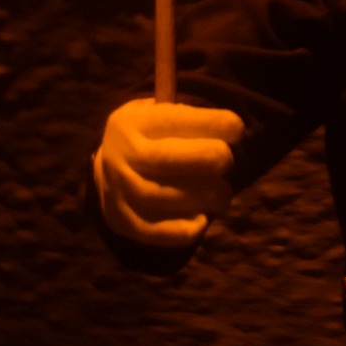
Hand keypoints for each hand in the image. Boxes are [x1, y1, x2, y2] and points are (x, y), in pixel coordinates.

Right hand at [94, 98, 243, 247]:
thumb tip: (230, 125)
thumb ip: (189, 117)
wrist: (108, 171)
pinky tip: (201, 221)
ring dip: (201, 197)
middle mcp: (121, 154)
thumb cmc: (151, 138)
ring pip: (160, 197)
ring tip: (222, 195)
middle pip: (165, 158)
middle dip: (208, 159)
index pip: (174, 119)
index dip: (212, 124)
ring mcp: (118, 190)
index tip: (237, 129)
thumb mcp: (160, 114)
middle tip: (227, 162)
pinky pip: (151, 231)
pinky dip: (181, 230)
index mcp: (134, 121)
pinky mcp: (122, 221)